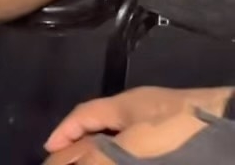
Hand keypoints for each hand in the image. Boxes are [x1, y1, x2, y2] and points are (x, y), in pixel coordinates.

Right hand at [45, 112, 207, 162]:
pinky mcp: (169, 144)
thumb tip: (68, 164)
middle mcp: (136, 114)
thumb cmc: (176, 127)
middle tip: (58, 164)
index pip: (84, 113)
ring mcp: (154, 130)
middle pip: (97, 130)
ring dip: (98, 155)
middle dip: (76, 148)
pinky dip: (119, 157)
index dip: (63, 131)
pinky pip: (133, 151)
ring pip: (116, 144)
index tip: (46, 150)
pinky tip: (119, 161)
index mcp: (124, 104)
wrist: (224, 125)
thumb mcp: (135, 142)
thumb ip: (101, 155)